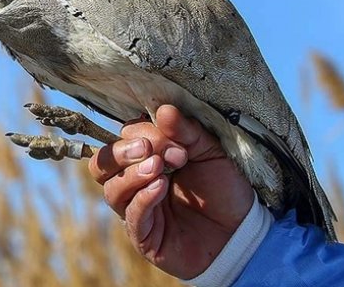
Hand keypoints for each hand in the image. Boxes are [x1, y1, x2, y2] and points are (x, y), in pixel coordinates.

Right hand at [88, 104, 253, 278]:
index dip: (144, 134)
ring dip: (132, 175)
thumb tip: (164, 109)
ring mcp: (134, 209)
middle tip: (150, 148)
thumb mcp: (210, 152)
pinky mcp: (143, 235)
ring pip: (111, 189)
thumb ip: (187, 131)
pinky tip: (160, 188)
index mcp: (145, 157)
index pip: (123, 138)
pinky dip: (143, 198)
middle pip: (102, 163)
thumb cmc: (223, 188)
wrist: (241, 231)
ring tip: (159, 169)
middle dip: (122, 152)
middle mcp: (132, 182)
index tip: (178, 143)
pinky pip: (131, 215)